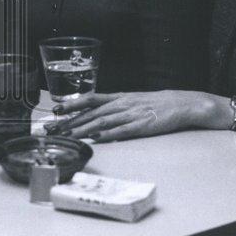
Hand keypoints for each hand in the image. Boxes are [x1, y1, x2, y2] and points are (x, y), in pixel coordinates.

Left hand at [51, 90, 225, 141]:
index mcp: (118, 97)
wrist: (181, 104)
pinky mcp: (142, 126)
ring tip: (68, 136)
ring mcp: (132, 114)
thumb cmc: (155, 104)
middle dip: (71, 121)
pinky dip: (108, 134)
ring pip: (102, 121)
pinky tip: (96, 138)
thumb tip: (94, 115)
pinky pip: (122, 130)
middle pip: (91, 113)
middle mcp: (122, 104)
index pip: (90, 99)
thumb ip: (114, 107)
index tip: (56, 111)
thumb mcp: (132, 100)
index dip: (72, 105)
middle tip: (54, 129)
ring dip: (83, 129)